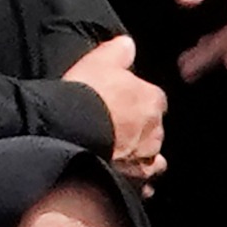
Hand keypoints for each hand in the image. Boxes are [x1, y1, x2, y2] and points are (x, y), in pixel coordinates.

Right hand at [60, 34, 170, 180]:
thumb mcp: (99, 61)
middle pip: (154, 128)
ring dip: (141, 154)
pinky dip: (138, 181)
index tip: (123, 102)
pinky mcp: (135, 180)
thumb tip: (128, 43)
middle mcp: (156, 130)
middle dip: (141, 128)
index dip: (138, 100)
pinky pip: (143, 183)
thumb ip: (118, 51)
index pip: (154, 99)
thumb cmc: (85, 93)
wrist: (70, 131)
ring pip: (152, 156)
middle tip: (117, 127)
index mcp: (153, 100)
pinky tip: (127, 180)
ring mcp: (146, 157)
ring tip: (122, 154)